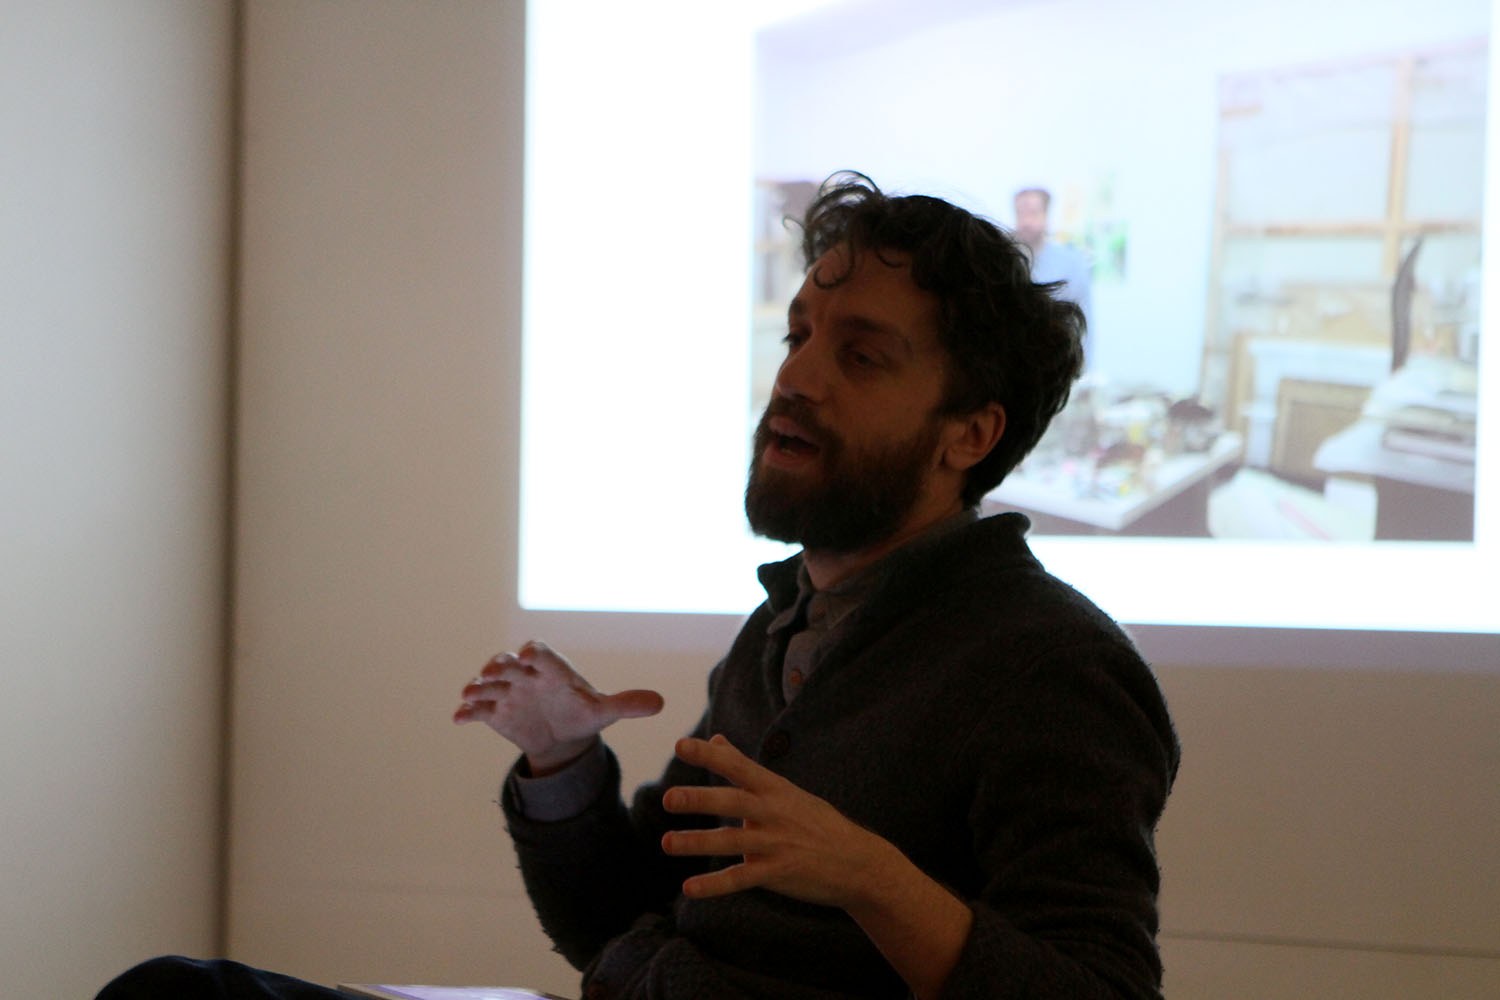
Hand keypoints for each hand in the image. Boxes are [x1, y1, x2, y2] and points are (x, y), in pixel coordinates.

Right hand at [453, 640, 663, 774]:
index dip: (534, 653)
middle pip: (508, 663)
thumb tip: (662, 703)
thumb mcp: (604, 712)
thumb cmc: (582, 714)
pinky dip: (467, 712)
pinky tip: (459, 720)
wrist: (562, 738)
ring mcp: (507, 693)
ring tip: (471, 694)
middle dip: (499, 666)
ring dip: (479, 687)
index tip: (528, 656)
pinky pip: (477, 710)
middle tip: (494, 671)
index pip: (542, 653)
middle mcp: (526, 676)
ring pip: (488, 684)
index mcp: (552, 669)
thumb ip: (627, 704)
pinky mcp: (494, 712)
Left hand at [659, 735, 898, 909]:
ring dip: (698, 842)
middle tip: (668, 798)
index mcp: (775, 789)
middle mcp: (774, 813)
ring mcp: (777, 844)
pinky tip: (689, 888)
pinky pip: (741, 878)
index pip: (738, 767)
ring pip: (732, 842)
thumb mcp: (784, 790)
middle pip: (733, 802)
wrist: (858, 862)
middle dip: (700, 800)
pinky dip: (714, 885)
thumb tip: (715, 739)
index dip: (710, 756)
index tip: (680, 745)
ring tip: (667, 842)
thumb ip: (744, 766)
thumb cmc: (816, 822)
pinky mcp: (779, 873)